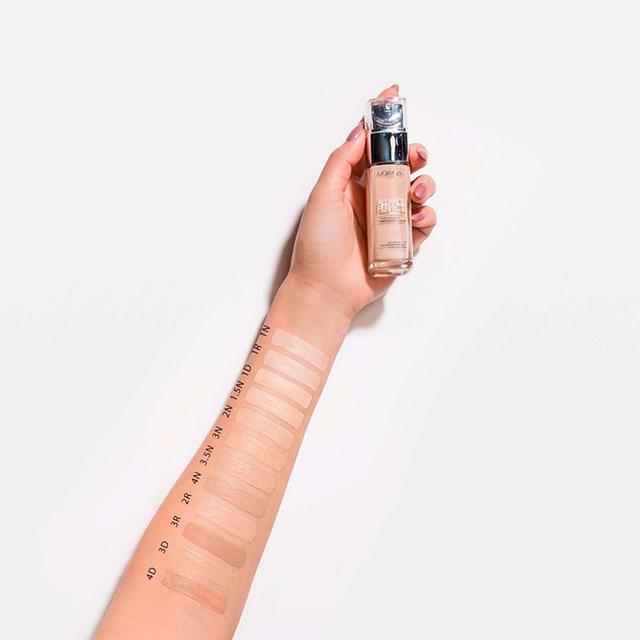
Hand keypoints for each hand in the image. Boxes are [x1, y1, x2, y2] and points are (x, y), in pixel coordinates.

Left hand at [288, 84, 436, 318]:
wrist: (327, 290)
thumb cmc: (318, 245)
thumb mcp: (323, 195)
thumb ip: (342, 162)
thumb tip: (360, 131)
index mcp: (351, 184)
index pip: (371, 146)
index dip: (384, 121)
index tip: (395, 97)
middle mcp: (373, 198)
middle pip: (402, 166)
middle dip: (414, 154)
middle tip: (416, 156)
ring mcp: (389, 220)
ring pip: (419, 191)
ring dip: (424, 185)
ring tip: (415, 194)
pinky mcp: (403, 242)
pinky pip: (425, 222)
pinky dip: (427, 217)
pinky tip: (416, 220)